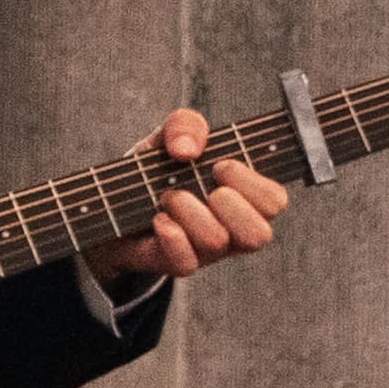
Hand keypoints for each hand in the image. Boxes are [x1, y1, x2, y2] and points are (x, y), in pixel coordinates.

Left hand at [106, 105, 283, 284]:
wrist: (113, 201)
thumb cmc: (157, 168)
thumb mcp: (170, 136)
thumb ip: (186, 124)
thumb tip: (187, 150)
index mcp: (246, 196)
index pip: (275, 201)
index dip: (251, 183)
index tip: (219, 165)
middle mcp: (233, 228)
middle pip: (259, 235)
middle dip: (228, 204)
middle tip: (201, 185)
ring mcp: (207, 251)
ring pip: (217, 242)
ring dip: (190, 212)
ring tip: (169, 197)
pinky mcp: (178, 263)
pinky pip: (186, 262)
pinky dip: (171, 235)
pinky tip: (158, 218)